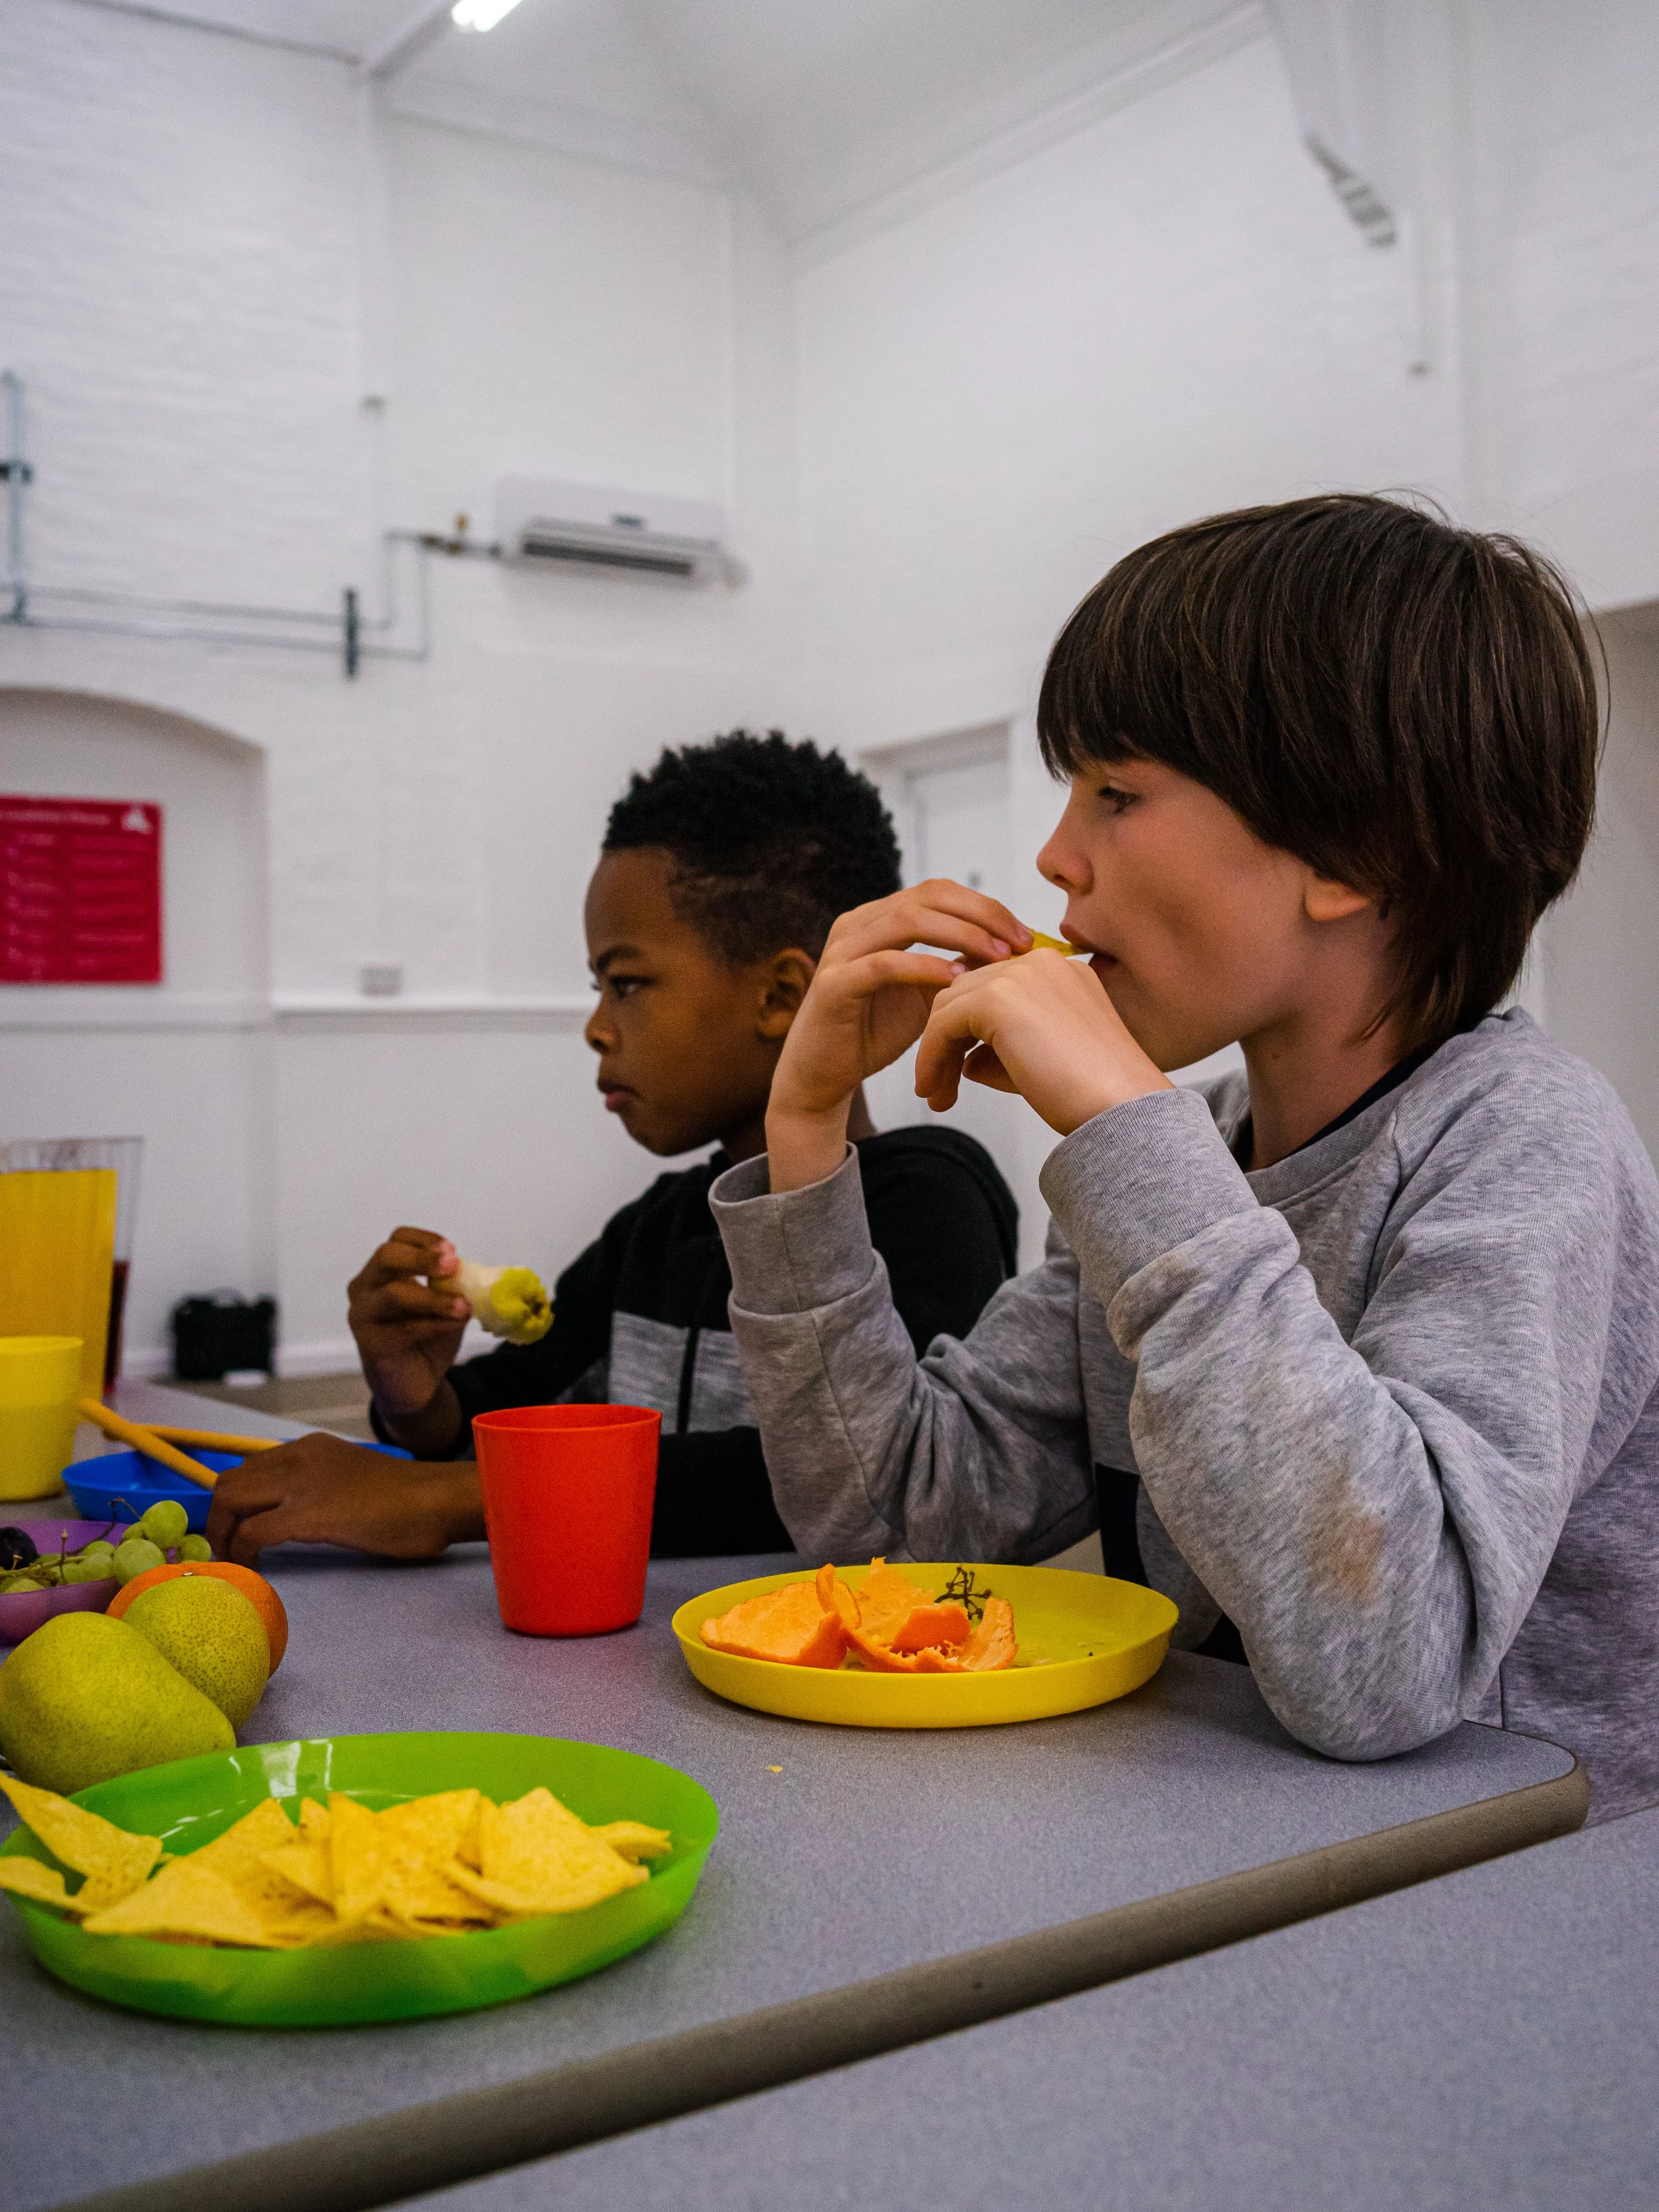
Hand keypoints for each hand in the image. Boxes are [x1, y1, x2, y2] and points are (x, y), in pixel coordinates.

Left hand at [204, 1433, 484, 1567]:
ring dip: (222, 1533)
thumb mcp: (355, 1477)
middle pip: (230, 1480)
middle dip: (218, 1517)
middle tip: (228, 1549)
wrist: (437, 1500)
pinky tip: (254, 1569)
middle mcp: (299, 1456)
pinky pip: (252, 1532)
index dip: (236, 1500)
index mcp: (311, 1447)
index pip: (252, 1466)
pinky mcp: (306, 1514)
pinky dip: (243, 1553)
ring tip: (235, 1560)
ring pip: (230, 1499)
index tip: (237, 1528)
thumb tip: (305, 1512)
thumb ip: (324, 1485)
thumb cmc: (411, 1499)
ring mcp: (301, 1483)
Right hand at [348, 1227, 469, 1419]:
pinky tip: (455, 1324)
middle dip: (422, 1259)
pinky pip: (404, 1328)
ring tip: (463, 1306)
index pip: (398, 1239)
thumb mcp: (445, 1304)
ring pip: (394, 1293)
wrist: (415, 1382)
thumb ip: (451, 1285)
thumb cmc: (428, 1337)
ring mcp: (362, 1314)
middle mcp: (365, 1287)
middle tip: (452, 1265)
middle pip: (387, 1256)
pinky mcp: (369, 1342)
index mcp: (383, 1271)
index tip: (452, 1251)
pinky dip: (435, 1324)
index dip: (425, 1240)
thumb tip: (464, 1269)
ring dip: (434, 1298)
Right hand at [766, 880, 1031, 1190]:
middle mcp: (858, 924)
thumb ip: (957, 967)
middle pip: (928, 896)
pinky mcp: (833, 984)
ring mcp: (842, 950)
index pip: (940, 892)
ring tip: (997, 959)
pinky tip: (955, 981)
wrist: (823, 1076)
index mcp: (880, 919)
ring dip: (960, 935)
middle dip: (982, 915)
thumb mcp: (926, 995)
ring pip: (907, 920)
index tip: (1025, 935)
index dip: (986, 907)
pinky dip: (923, 967)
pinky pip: (883, 964)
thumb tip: (1010, 952)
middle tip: (1020, 943)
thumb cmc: (873, 1033)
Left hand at [914, 949, 1170, 1133]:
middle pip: (967, 993)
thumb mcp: (1043, 1064)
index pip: (995, 989)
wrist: (1121, 1109)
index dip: (969, 1031)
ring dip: (935, 1052)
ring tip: (935, 1096)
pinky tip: (932, 1090)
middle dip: (945, 1042)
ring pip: (950, 1006)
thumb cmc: (1096, 1096)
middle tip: (938, 1090)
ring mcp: (1020, 975)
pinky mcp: (997, 998)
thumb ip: (1001, 1053)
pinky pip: (942, 1025)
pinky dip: (929, 1057)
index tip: (958, 1073)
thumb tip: (965, 1061)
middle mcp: (1041, 963)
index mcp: (1060, 973)